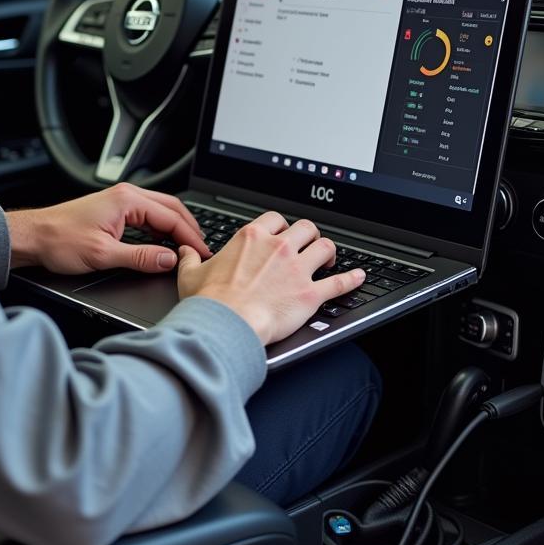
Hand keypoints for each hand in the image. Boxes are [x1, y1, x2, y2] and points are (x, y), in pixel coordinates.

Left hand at [7, 183, 210, 273]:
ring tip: (188, 247)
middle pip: (171, 208)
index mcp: (127, 200)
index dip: (190, 237)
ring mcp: (120, 201)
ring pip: (160, 211)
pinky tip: (164, 243)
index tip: (202, 253)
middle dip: (189, 229)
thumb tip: (170, 260)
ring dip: (176, 228)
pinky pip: (147, 216)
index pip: (171, 217)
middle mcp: (126, 196)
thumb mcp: (102, 255)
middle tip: (202, 250)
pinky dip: (161, 228)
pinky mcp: (114, 210)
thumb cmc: (59, 240)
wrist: (34, 237)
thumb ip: (140, 257)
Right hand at [176, 212, 365, 346]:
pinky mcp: (310, 294)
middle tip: (307, 245)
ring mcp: (297, 270)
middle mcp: (278, 248)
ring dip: (328, 251)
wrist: (225, 325)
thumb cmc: (208, 302)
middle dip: (309, 235)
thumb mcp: (190, 274)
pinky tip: (358, 277)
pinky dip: (351, 279)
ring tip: (328, 258)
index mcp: (251, 238)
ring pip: (325, 247)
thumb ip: (189, 259)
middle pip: (305, 228)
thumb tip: (184, 251)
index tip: (280, 235)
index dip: (280, 226)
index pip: (275, 219)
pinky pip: (339, 283)